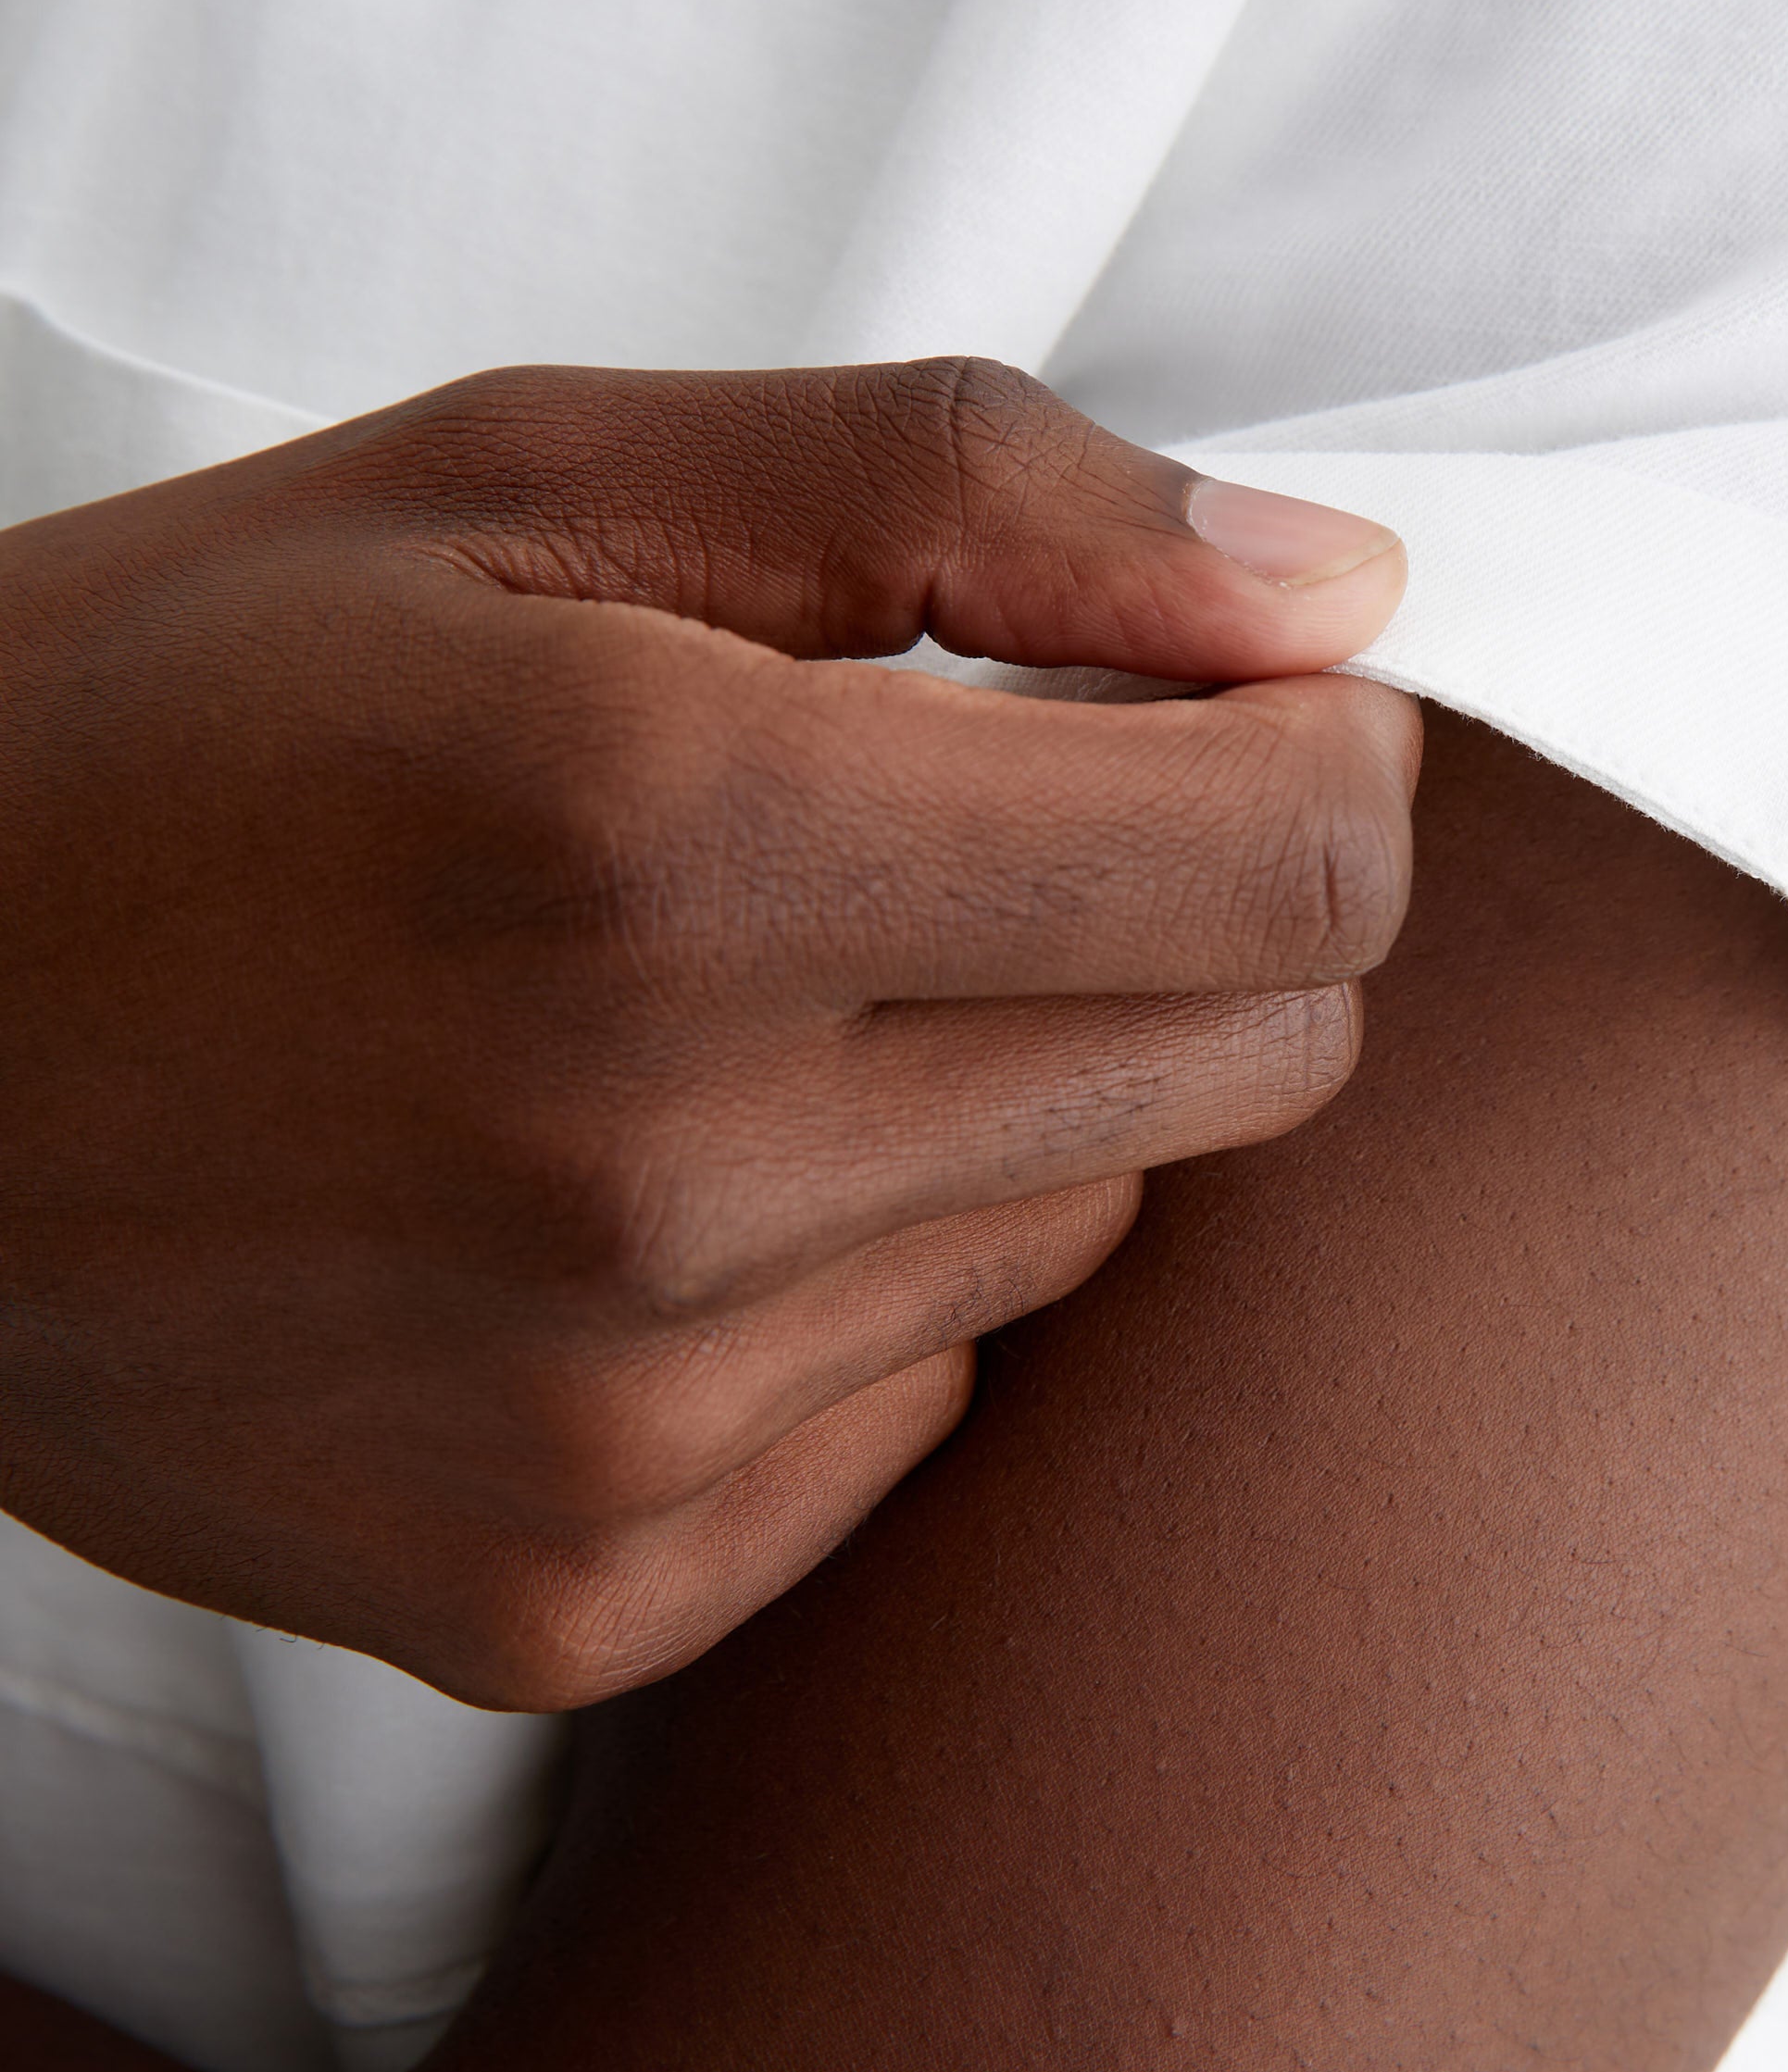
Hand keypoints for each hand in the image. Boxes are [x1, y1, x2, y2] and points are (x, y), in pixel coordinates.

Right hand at [0, 355, 1414, 1706]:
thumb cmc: (158, 715)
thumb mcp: (523, 474)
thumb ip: (972, 496)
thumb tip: (1345, 601)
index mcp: (676, 840)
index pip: (1300, 864)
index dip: (1329, 759)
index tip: (1233, 703)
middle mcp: (671, 1179)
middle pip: (1252, 1066)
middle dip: (1197, 912)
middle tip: (983, 821)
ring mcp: (621, 1433)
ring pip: (1081, 1236)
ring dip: (1001, 1089)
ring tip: (725, 1002)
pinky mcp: (571, 1597)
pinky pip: (911, 1419)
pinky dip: (851, 1286)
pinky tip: (627, 1194)